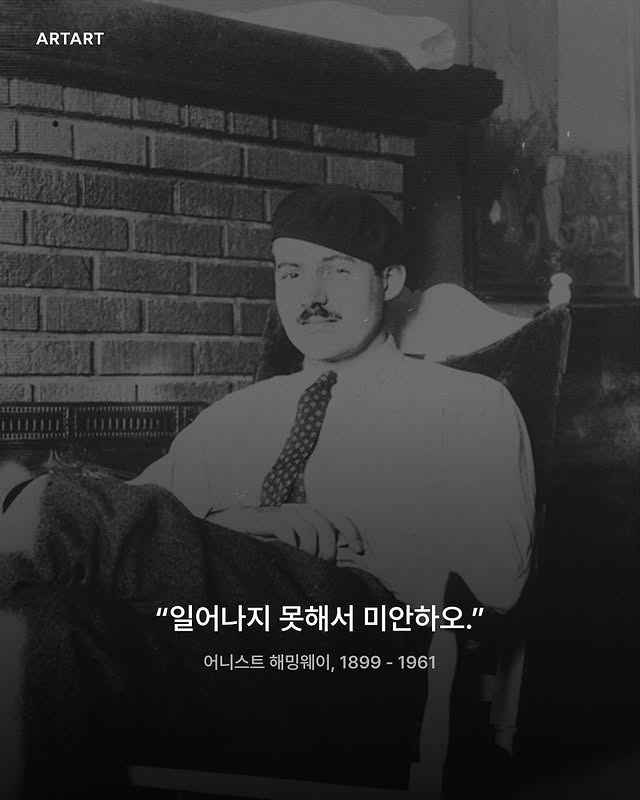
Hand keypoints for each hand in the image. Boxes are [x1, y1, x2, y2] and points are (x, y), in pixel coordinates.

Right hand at [207, 504, 363, 560]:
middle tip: (322, 568)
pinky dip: (294, 548)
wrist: (233, 528)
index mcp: (310, 515)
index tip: (360, 551)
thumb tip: (335, 564)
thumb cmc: (264, 541)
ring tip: (304, 566)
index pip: (339, 519)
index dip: (352, 533)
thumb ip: (311, 549)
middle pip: (328, 528)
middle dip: (329, 552)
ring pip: (312, 531)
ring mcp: (286, 513)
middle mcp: (301, 511)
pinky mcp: (271, 519)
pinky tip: (289, 557)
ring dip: (312, 554)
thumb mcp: (292, 545)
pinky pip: (292, 533)